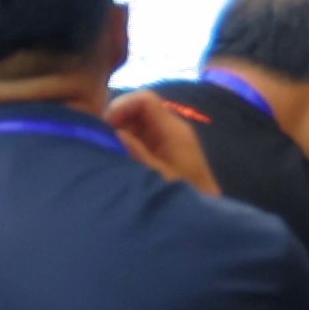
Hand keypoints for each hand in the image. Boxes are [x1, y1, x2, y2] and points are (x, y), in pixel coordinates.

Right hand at [105, 89, 222, 194]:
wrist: (206, 209)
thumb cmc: (185, 194)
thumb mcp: (160, 177)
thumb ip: (138, 154)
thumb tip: (117, 133)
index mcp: (174, 130)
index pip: (145, 100)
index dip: (122, 106)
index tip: (105, 126)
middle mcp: (171, 128)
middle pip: (139, 107)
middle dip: (118, 119)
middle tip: (102, 139)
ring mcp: (168, 137)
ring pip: (138, 120)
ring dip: (120, 130)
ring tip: (108, 148)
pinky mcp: (164, 148)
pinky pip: (141, 134)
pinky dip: (127, 140)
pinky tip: (119, 155)